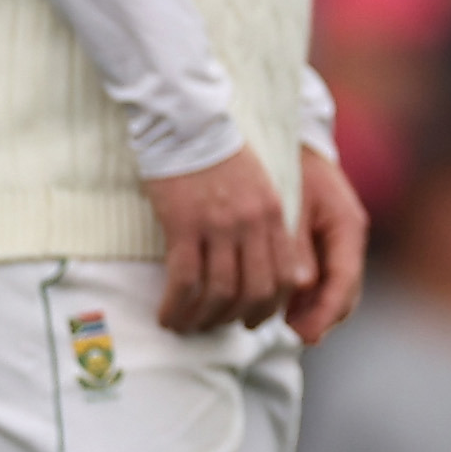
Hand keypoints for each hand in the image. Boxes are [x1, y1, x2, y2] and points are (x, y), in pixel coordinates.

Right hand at [141, 143, 306, 333]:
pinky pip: (184, 280)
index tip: (251, 321)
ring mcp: (219, 226)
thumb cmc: (219, 155)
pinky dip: (176, 306)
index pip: (283, 277)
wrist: (187, 123)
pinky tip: (167, 315)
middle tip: (216, 328)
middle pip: (254, 292)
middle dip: (235, 319)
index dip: (268, 308)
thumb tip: (262, 266)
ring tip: (185, 326)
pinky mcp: (184, 225)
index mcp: (275, 215)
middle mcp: (252, 224)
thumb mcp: (259, 186)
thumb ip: (265, 224)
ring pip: (218, 292)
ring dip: (202, 318)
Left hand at [285, 143, 369, 345]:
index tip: (304, 335)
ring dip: (310, 309)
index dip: (325, 314)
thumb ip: (295, 244)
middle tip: (292, 335)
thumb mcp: (290, 201)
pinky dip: (304, 294)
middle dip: (320, 317)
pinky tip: (280, 303)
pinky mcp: (322, 239)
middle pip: (342, 292)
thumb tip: (302, 286)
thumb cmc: (286, 163)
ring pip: (331, 287)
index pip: (344, 282)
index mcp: (346, 227)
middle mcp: (347, 237)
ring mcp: (337, 240)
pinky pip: (319, 276)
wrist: (287, 133)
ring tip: (281, 323)